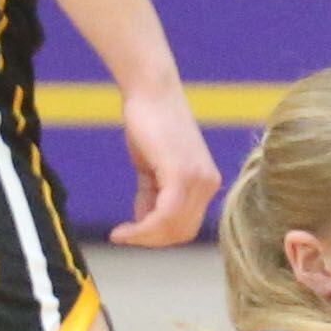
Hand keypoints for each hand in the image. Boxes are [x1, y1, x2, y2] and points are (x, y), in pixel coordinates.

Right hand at [111, 85, 219, 246]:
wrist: (149, 90)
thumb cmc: (148, 122)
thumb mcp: (151, 167)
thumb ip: (152, 195)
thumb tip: (144, 222)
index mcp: (206, 184)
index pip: (187, 226)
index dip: (160, 236)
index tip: (132, 235)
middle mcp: (208, 185)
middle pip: (182, 232)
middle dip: (151, 240)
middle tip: (124, 237)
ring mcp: (198, 181)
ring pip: (174, 227)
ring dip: (145, 236)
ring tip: (122, 234)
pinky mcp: (182, 175)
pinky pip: (165, 215)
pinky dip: (144, 227)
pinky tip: (125, 229)